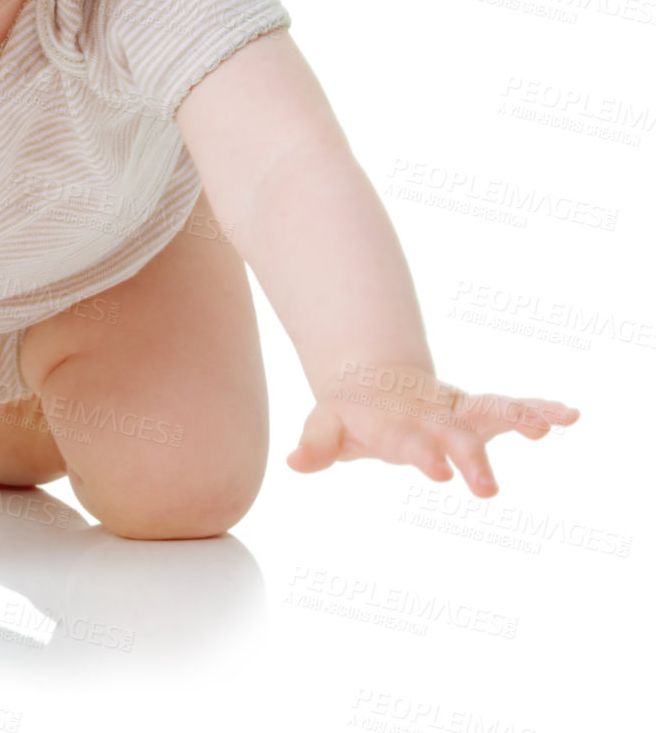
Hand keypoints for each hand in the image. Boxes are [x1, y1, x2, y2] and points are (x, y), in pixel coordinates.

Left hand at [286, 362, 579, 496]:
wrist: (372, 377)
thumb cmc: (350, 412)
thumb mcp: (327, 425)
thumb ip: (317, 445)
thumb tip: (293, 462)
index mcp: (395, 423)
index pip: (408, 440)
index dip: (422, 452)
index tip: (438, 471)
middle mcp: (431, 415)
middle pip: (456, 435)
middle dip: (472, 457)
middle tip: (487, 487)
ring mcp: (457, 411)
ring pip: (491, 411)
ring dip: (519, 417)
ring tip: (548, 425)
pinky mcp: (478, 411)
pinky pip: (513, 408)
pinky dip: (541, 409)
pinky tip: (571, 416)